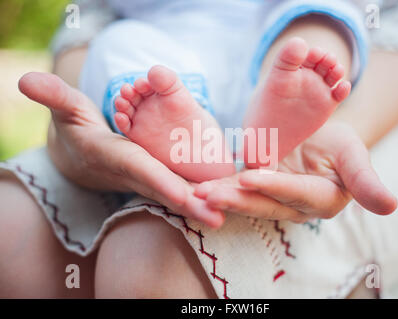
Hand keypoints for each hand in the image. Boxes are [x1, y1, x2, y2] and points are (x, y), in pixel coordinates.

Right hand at [19, 72, 223, 227]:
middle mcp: (134, 174)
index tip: (184, 196)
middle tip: (219, 218)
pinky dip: (198, 199)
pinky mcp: (155, 181)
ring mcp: (146, 180)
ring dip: (200, 206)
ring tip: (229, 214)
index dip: (160, 182)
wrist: (80, 157)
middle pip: (165, 190)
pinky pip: (178, 191)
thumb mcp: (67, 109)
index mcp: (115, 157)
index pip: (140, 170)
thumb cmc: (77, 130)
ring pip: (176, 195)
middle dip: (190, 205)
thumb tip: (25, 81)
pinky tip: (221, 203)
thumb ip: (54, 97)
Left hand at [195, 121, 397, 222]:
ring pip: (245, 200)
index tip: (251, 179)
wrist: (322, 141)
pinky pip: (236, 190)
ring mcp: (273, 199)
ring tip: (196, 194)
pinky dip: (218, 187)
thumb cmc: (341, 146)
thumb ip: (366, 181)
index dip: (275, 186)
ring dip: (221, 197)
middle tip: (207, 196)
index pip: (296, 193)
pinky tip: (196, 187)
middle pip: (264, 204)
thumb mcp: (354, 156)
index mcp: (321, 199)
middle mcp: (294, 206)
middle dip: (236, 201)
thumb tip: (392, 207)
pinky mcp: (257, 189)